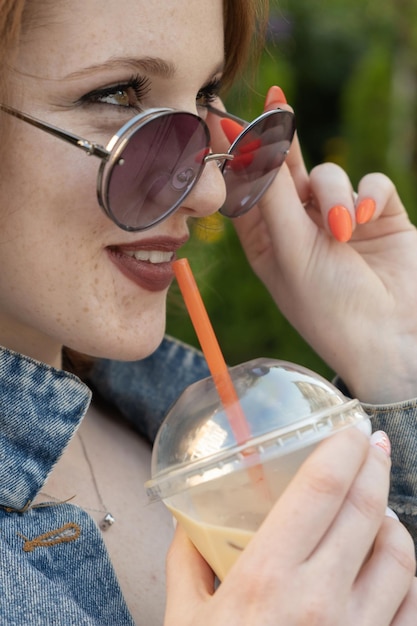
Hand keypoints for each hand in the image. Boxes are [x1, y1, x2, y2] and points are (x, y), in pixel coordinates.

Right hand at [164, 429, 415, 624]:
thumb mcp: (184, 620)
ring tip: (378, 507)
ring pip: (401, 555)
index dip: (342, 446)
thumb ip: (187, 561)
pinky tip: (390, 565)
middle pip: (366, 510)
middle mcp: (322, 601)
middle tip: (372, 442)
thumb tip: (189, 519)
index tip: (350, 424)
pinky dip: (406, 575)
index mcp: (267, 578)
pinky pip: (412, 607)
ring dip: (393, 519)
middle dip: (374, 464)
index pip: (321, 489)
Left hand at [233, 87, 416, 402]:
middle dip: (281, 141)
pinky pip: (370, 183)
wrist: (390, 338)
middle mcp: (300, 227)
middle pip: (284, 171)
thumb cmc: (328, 304)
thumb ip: (272, 191)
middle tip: (275, 103)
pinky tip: (365, 222)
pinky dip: (369, 196)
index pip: (246, 189)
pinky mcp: (377, 216)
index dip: (236, 155)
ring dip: (336, 194)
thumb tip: (246, 140)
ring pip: (329, 174)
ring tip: (342, 231)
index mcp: (266, 240)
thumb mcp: (291, 248)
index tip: (222, 117)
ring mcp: (339, 220)